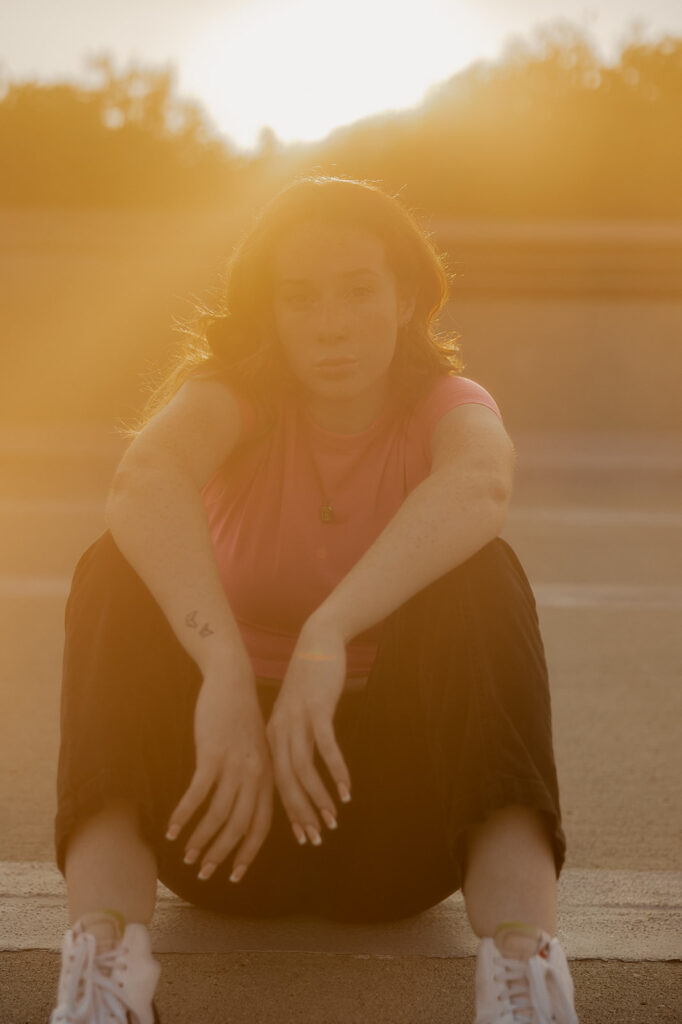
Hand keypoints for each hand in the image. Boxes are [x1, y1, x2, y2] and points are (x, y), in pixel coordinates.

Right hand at [166, 657, 272, 882]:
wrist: (232, 682)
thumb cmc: (241, 718)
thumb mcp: (257, 750)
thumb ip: (254, 779)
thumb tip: (243, 810)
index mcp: (267, 777)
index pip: (261, 826)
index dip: (248, 853)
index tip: (235, 875)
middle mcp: (255, 775)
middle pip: (239, 827)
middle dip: (221, 854)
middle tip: (203, 873)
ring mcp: (234, 766)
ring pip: (218, 815)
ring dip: (200, 840)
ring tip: (185, 856)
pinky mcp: (213, 755)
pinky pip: (197, 795)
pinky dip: (184, 816)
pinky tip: (172, 829)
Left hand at [265, 617, 351, 846]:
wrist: (317, 642)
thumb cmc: (310, 682)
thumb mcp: (296, 714)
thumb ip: (295, 740)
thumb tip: (301, 772)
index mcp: (272, 735)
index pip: (276, 782)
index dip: (289, 812)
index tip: (302, 836)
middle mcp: (279, 731)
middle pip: (285, 782)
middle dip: (300, 813)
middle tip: (316, 838)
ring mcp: (297, 720)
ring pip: (303, 769)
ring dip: (318, 797)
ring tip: (333, 818)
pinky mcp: (317, 709)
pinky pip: (326, 746)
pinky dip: (336, 770)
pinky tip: (347, 789)